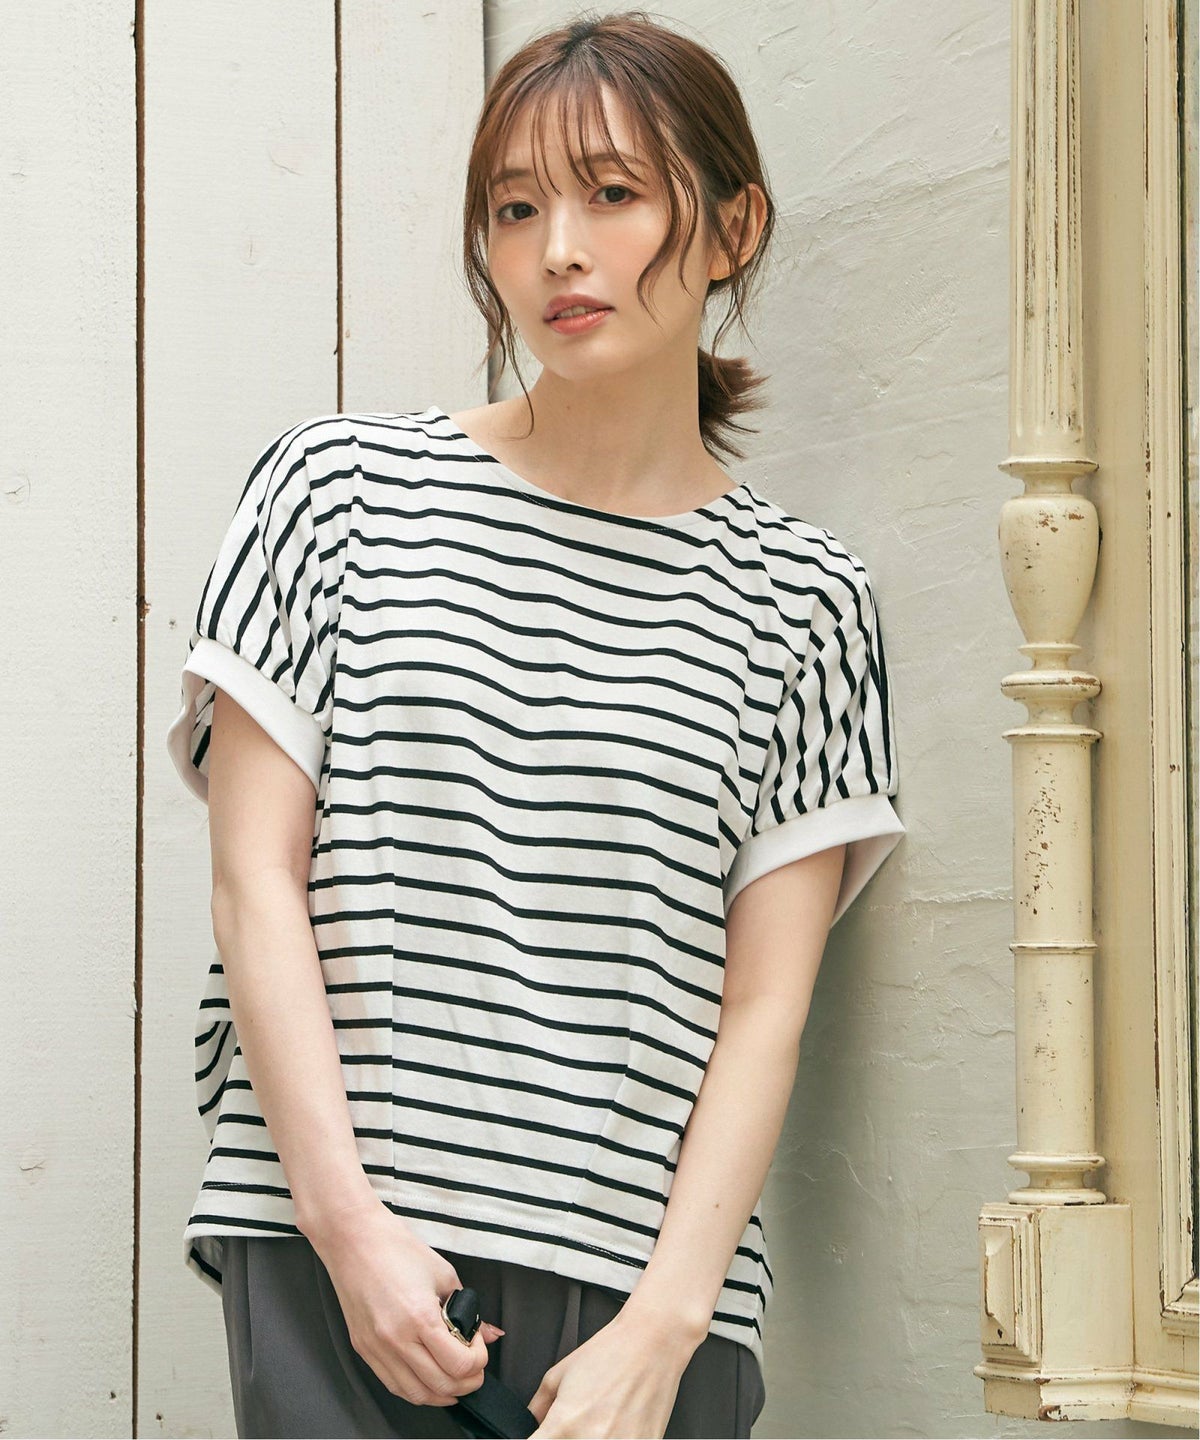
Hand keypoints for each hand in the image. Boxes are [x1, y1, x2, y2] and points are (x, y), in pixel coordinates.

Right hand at [303, 1196, 505, 1405]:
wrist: (353, 1239)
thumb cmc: (397, 1248)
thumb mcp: (443, 1273)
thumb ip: (468, 1309)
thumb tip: (489, 1333)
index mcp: (419, 1317)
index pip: (459, 1364)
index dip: (478, 1359)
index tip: (478, 1343)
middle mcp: (396, 1340)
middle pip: (441, 1386)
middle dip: (467, 1382)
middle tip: (475, 1367)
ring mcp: (376, 1349)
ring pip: (416, 1395)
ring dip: (442, 1393)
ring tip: (456, 1378)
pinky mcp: (363, 1350)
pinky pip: (393, 1385)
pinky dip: (416, 1389)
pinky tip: (428, 1377)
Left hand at [526, 1311, 693, 1438]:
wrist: (653, 1343)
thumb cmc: (609, 1354)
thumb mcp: (559, 1374)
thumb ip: (538, 1407)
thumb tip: (531, 1425)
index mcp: (563, 1425)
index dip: (540, 1439)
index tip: (547, 1433)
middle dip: (564, 1437)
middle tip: (576, 1422)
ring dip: (587, 1438)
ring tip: (600, 1421)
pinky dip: (614, 1439)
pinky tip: (617, 1425)